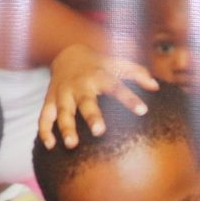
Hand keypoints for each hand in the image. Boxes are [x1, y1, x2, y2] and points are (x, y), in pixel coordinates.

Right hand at [38, 45, 156, 149]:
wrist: (67, 54)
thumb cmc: (100, 64)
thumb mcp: (118, 63)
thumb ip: (138, 73)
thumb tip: (156, 86)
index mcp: (99, 75)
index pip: (116, 87)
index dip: (129, 98)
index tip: (142, 111)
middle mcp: (79, 85)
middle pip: (85, 102)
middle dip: (91, 116)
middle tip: (99, 131)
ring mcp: (62, 93)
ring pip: (63, 112)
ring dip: (66, 128)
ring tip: (72, 145)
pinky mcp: (49, 100)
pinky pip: (44, 117)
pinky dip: (44, 131)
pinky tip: (50, 146)